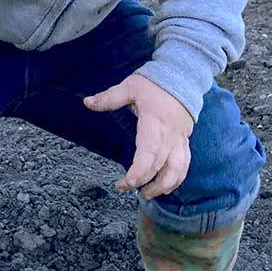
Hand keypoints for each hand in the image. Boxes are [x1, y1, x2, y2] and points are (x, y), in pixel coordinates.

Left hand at [83, 73, 193, 198]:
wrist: (182, 76)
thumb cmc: (154, 82)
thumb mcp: (129, 86)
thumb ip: (108, 97)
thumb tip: (87, 102)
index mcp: (154, 124)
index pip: (148, 156)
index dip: (137, 174)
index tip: (124, 184)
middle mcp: (169, 136)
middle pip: (160, 168)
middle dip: (144, 184)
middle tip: (125, 189)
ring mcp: (179, 140)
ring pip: (177, 171)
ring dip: (163, 187)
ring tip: (147, 194)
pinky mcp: (185, 140)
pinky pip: (184, 165)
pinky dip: (176, 179)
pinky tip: (166, 185)